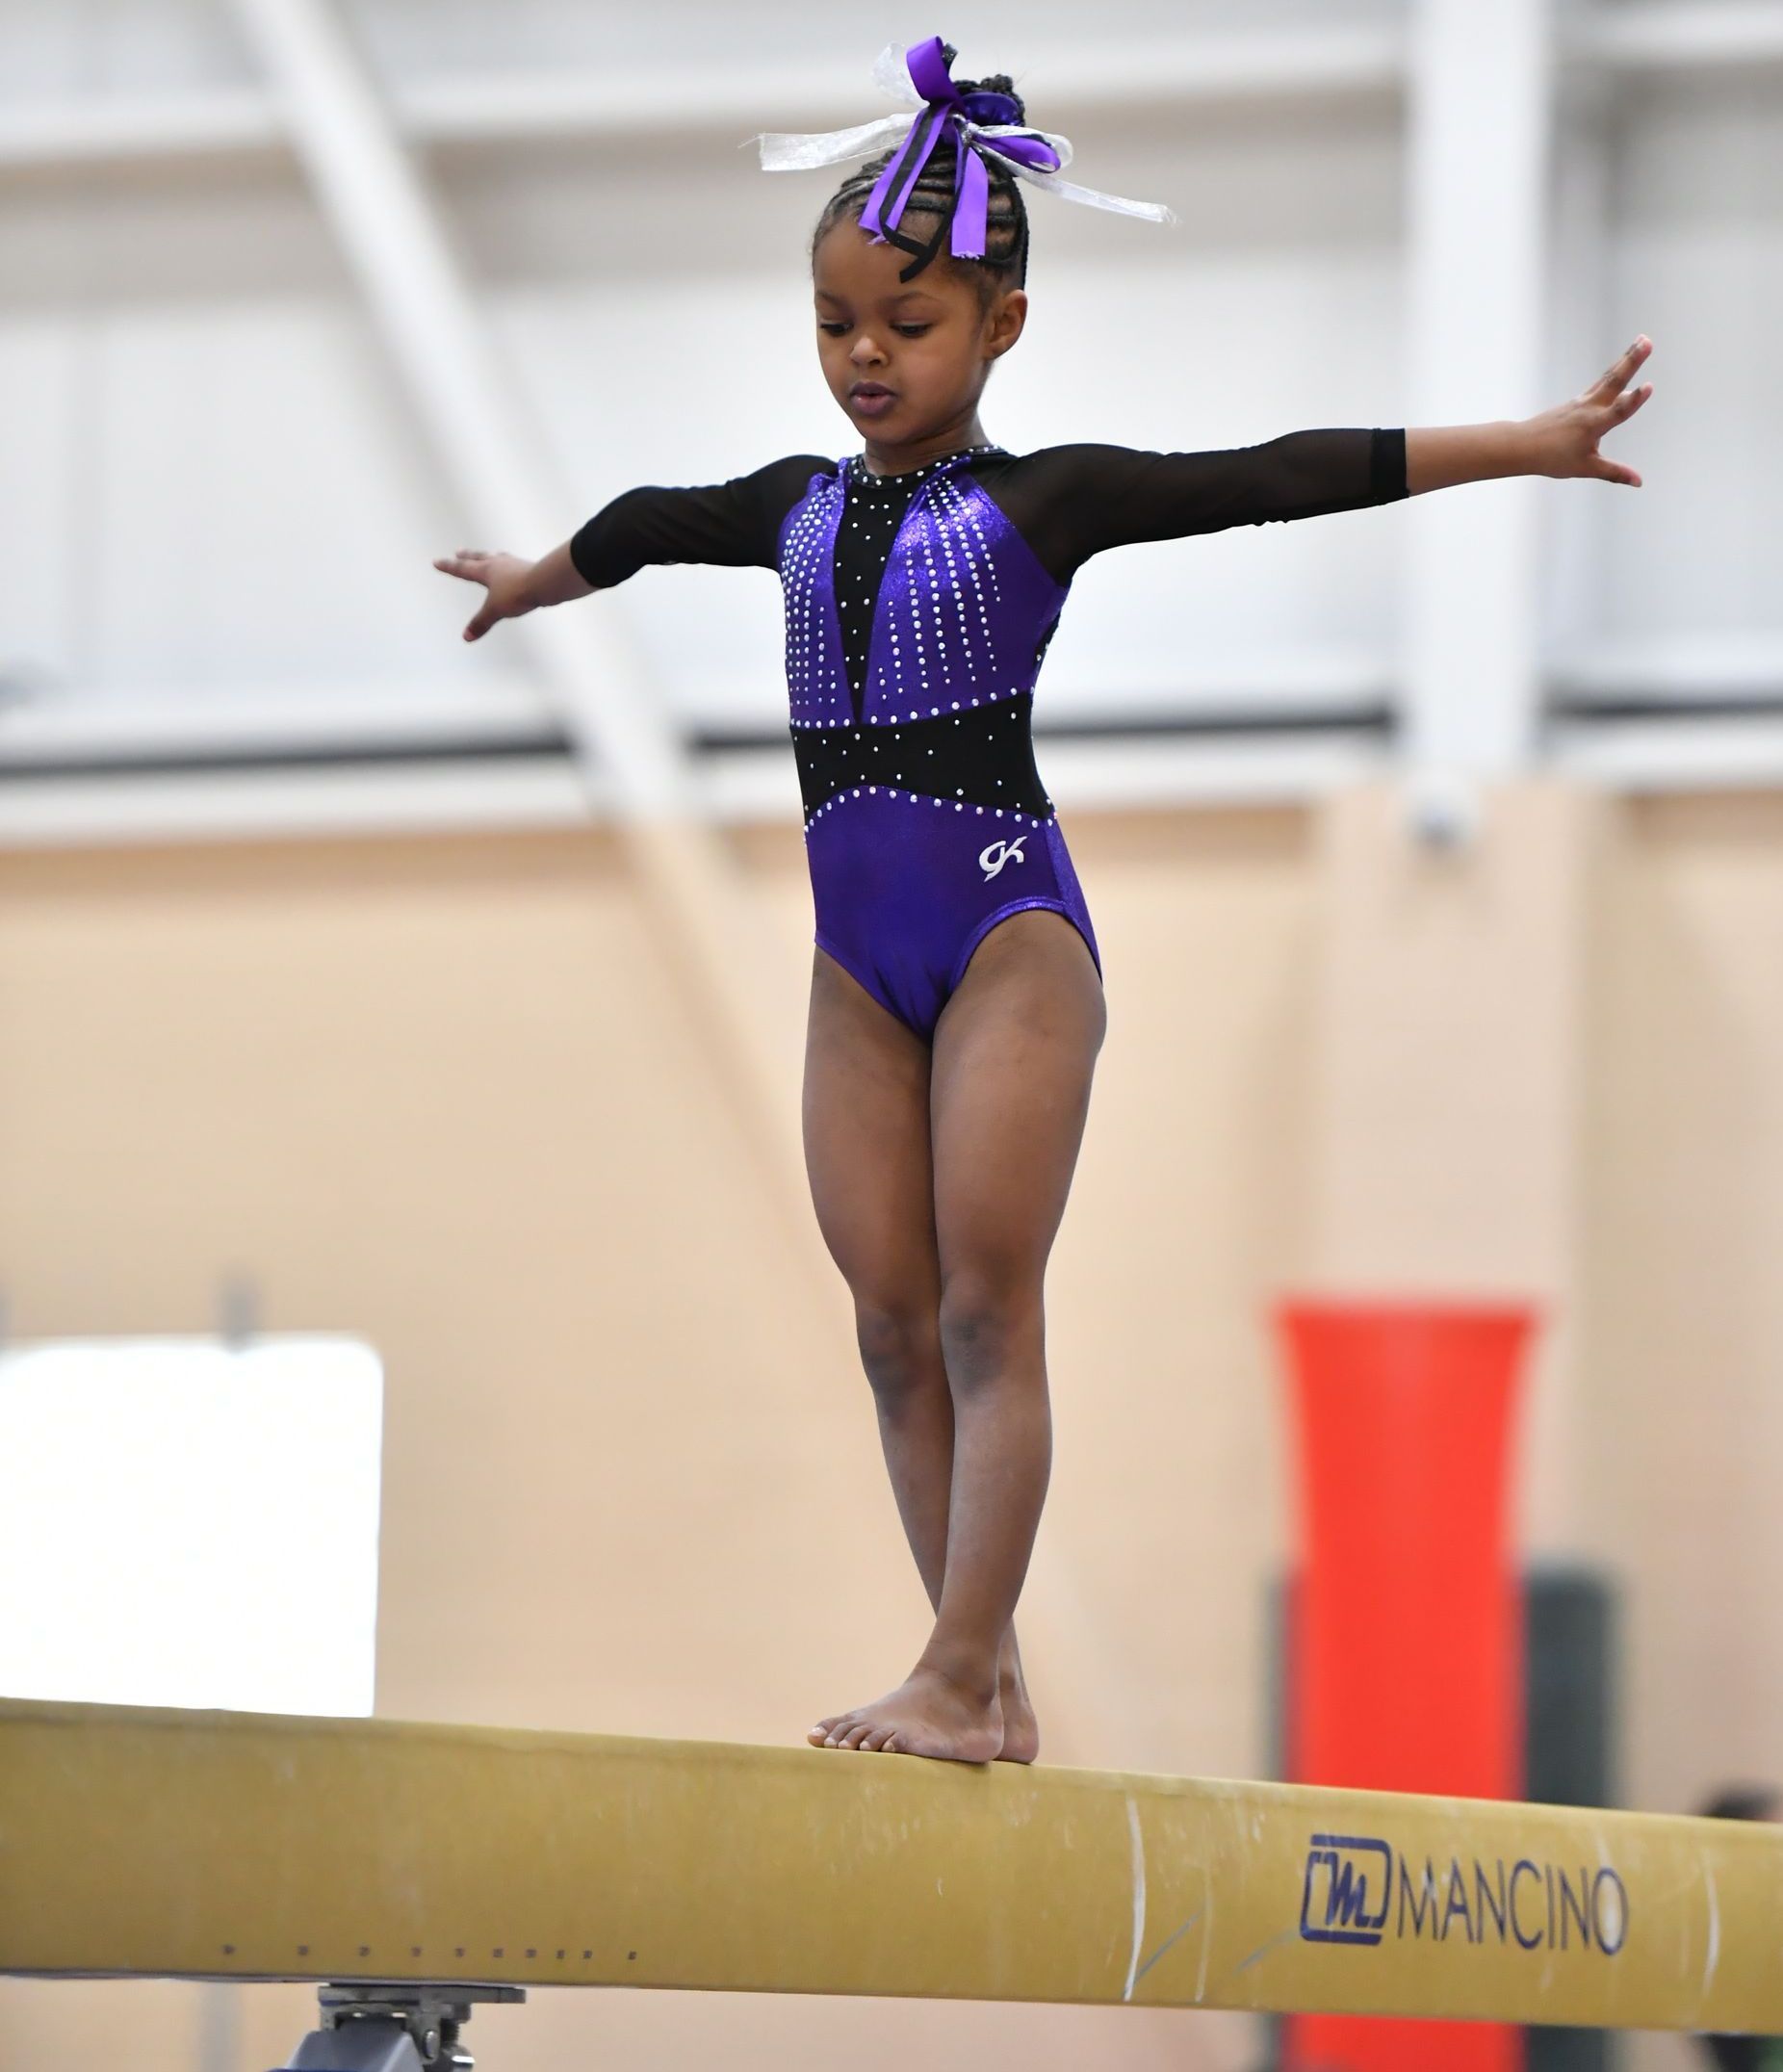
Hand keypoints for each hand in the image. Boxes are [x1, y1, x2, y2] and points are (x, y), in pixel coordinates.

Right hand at [431, 549, 538, 640]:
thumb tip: (466, 636)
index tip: (437, 561)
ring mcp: (514, 564)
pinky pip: (513, 564)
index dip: (448, 567)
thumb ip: (481, 622)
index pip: (462, 568)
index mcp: (486, 571)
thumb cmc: (518, 593)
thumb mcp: (496, 610)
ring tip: (488, 555)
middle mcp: (498, 563)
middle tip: (459, 551)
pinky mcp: (528, 568)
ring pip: (497, 557)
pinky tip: (513, 567)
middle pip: (478, 557)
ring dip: (489, 556)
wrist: (545, 583)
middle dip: (467, 556)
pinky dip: (508, 564)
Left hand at [1521, 336, 1653, 485]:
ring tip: (1642, 340)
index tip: (1649, 386)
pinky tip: (1624, 363)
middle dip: (1632, 361)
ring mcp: (1582, 401)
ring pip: (1608, 377)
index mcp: (1593, 425)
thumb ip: (1614, 473)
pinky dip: (1614, 372)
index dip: (1634, 401)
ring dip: (1626, 358)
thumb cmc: (1552, 458)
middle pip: (1614, 381)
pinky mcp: (1577, 401)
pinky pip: (1600, 384)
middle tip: (1647, 341)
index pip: (1618, 412)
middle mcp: (1589, 408)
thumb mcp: (1585, 468)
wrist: (1522, 446)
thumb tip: (1639, 481)